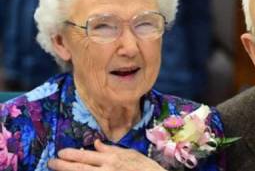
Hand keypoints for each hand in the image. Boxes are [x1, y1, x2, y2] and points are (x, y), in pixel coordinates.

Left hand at [48, 139, 165, 170]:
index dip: (71, 155)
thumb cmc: (144, 167)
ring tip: (57, 170)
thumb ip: (112, 150)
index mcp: (112, 160)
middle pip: (80, 169)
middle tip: (51, 162)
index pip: (86, 157)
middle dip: (63, 166)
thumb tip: (96, 144)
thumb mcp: (130, 154)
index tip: (60, 153)